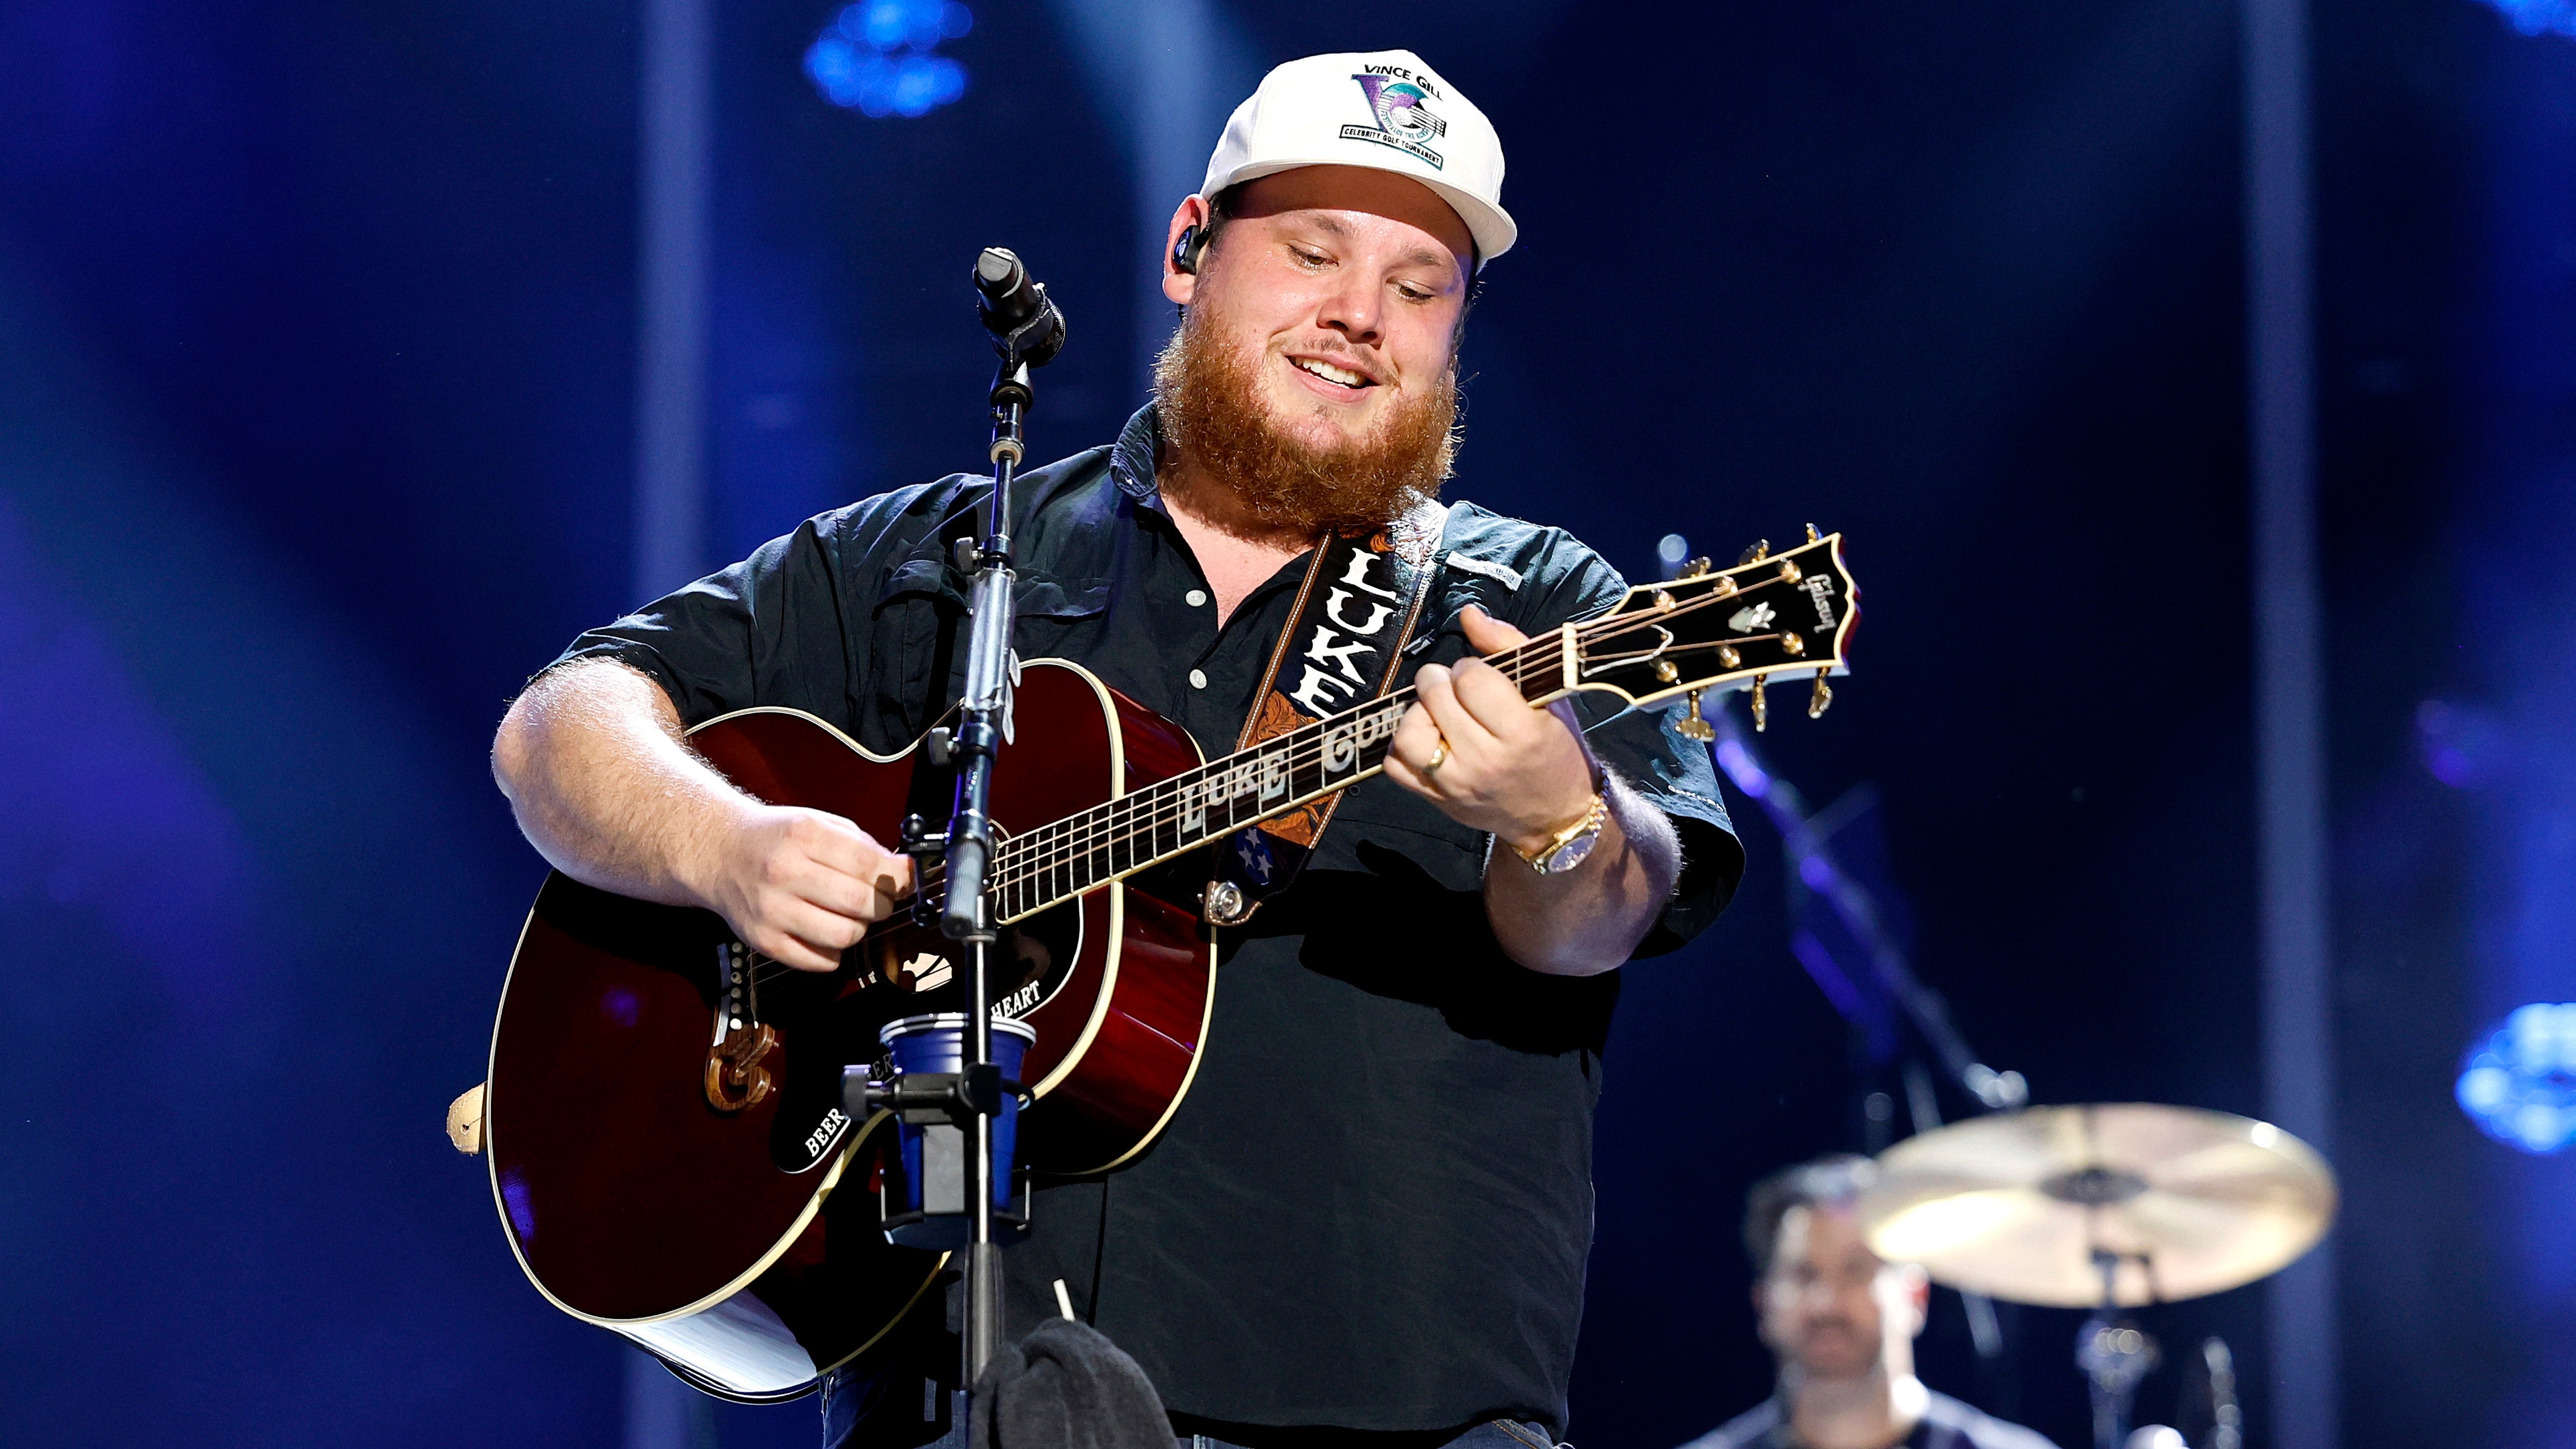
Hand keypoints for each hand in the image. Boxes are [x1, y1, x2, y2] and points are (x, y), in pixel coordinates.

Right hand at [684, 804, 912, 971]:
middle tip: (879, 898)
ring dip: (858, 928)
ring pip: (845, 936)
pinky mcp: (764, 940)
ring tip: (849, 914)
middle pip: (861, 903)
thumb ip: (861, 844)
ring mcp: (772, 910)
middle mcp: (785, 873)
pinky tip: (825, 931)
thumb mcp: (816, 822)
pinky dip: (833, 952)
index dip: (899, 877)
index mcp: (803, 836)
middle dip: (882, 904)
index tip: (908, 880)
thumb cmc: (773, 838)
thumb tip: (902, 871)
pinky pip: (820, 962)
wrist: (719, 852)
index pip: (869, 865)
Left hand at [1383, 605, 1600, 854]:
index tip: (1480, 675)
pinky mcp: (1437, 802)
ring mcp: (1457, 785)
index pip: (1471, 678)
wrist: (1556, 817)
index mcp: (1521, 733)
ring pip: (1408, 733)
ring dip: (1418, 713)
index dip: (1470, 668)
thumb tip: (1468, 613)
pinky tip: (1428, 738)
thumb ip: (1508, 647)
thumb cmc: (1556, 750)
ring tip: (1437, 713)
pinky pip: (1395, 766)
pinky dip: (1403, 745)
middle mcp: (1485, 761)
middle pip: (1436, 698)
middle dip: (1440, 680)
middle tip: (1454, 687)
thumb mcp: (1548, 695)